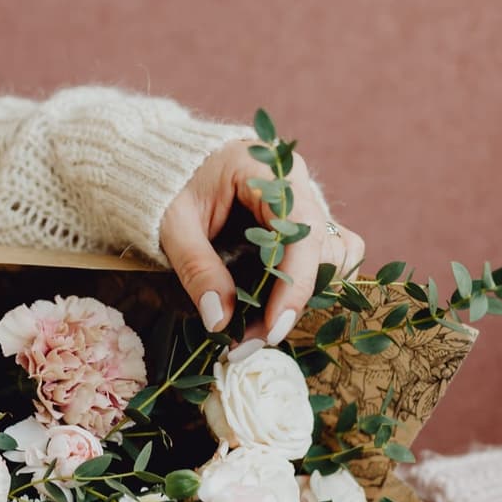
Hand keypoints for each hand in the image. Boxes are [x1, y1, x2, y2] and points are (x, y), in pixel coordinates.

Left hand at [160, 139, 364, 345]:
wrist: (164, 162)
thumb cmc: (167, 185)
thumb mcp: (173, 224)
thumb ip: (197, 268)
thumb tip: (220, 321)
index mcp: (267, 171)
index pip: (301, 232)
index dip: (295, 286)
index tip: (273, 330)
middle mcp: (296, 182)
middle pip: (325, 249)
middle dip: (294, 301)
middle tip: (252, 339)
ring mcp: (303, 200)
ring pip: (337, 254)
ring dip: (306, 296)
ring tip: (259, 327)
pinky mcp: (301, 220)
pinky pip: (326, 256)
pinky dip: (307, 285)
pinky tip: (272, 306)